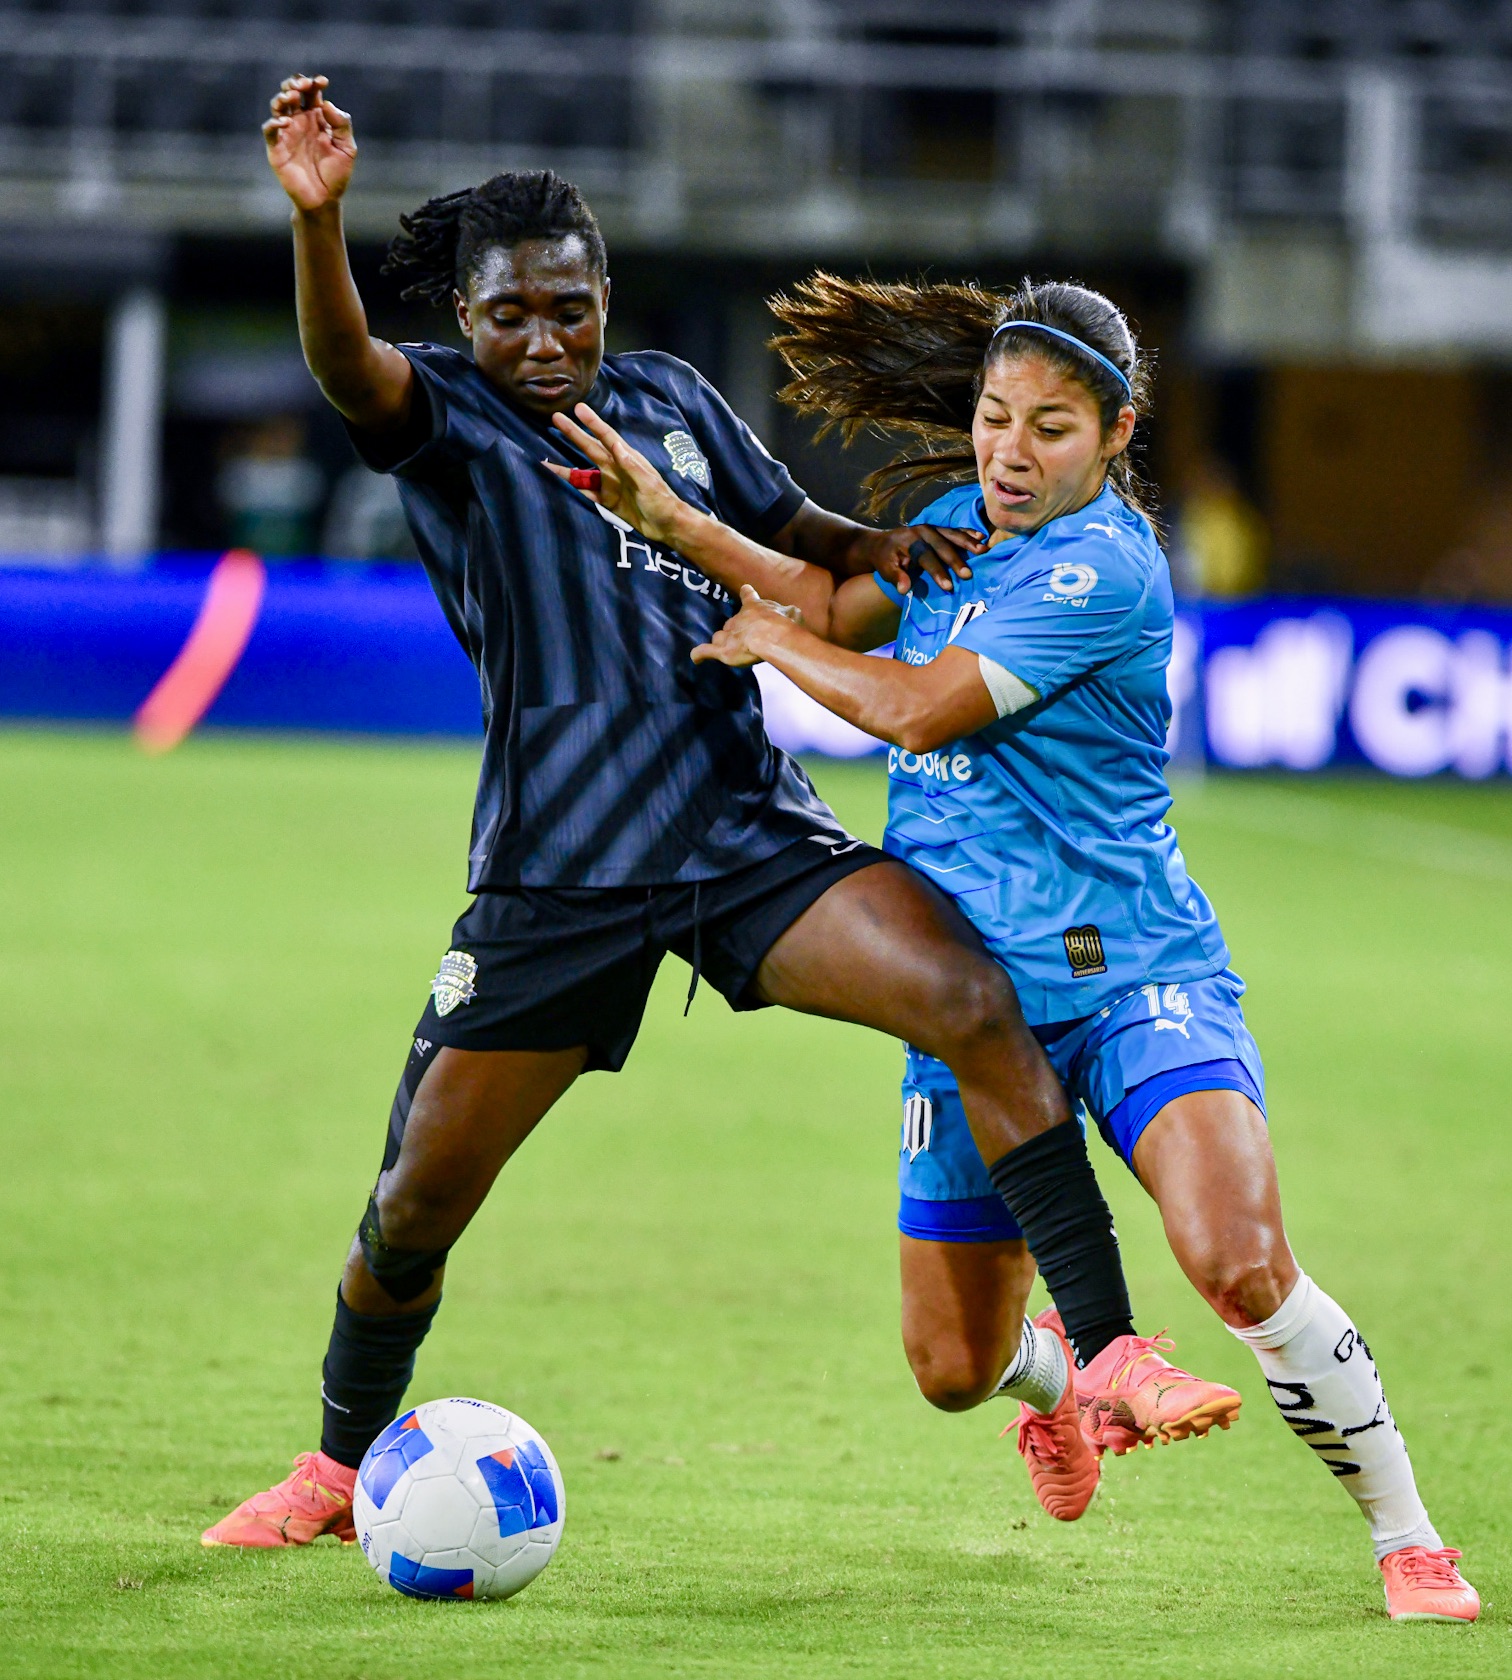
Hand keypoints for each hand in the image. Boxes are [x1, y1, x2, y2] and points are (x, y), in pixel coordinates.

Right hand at [263, 75, 356, 211]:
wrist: (324, 199)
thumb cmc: (336, 174)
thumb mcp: (347, 148)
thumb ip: (341, 125)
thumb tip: (326, 103)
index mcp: (317, 118)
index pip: (312, 93)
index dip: (315, 83)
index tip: (322, 81)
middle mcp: (300, 121)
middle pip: (291, 92)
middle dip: (295, 84)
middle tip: (302, 86)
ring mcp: (287, 133)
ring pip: (278, 106)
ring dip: (282, 97)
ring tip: (292, 97)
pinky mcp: (276, 147)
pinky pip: (270, 129)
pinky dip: (275, 122)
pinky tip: (287, 121)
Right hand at [545, 404, 688, 545]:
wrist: (667, 526)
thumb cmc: (662, 501)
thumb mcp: (648, 483)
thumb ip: (632, 466)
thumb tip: (616, 445)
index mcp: (626, 460)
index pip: (607, 437)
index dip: (592, 423)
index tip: (578, 408)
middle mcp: (614, 468)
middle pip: (589, 448)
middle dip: (573, 433)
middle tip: (555, 417)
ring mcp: (609, 484)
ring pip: (582, 472)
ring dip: (564, 466)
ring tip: (543, 458)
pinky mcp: (606, 501)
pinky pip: (584, 493)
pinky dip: (570, 489)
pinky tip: (556, 484)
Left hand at [690, 585, 801, 667]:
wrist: (772, 636)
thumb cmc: (784, 624)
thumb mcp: (793, 614)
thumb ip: (790, 614)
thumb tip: (794, 614)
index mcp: (755, 608)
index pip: (749, 597)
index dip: (747, 594)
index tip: (745, 589)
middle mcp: (738, 619)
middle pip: (731, 623)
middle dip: (735, 629)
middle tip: (743, 638)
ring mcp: (728, 635)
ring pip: (720, 636)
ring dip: (722, 641)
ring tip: (725, 647)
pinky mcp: (722, 651)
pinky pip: (705, 651)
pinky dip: (700, 654)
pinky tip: (696, 657)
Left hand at [865, 523, 984, 596]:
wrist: (882, 542)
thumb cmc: (885, 559)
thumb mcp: (885, 569)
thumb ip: (896, 577)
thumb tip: (904, 589)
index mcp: (910, 541)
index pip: (926, 557)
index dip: (937, 572)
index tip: (948, 586)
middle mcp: (923, 531)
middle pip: (942, 545)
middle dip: (956, 560)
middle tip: (968, 574)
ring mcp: (933, 528)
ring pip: (952, 535)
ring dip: (968, 543)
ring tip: (983, 551)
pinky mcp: (939, 528)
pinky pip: (955, 529)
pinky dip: (968, 532)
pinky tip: (981, 536)